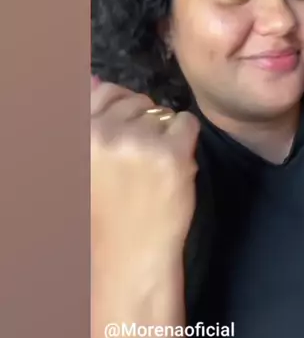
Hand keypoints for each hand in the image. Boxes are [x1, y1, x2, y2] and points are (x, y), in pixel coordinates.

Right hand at [90, 78, 199, 337]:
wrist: (131, 258)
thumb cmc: (109, 212)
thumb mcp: (90, 162)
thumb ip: (93, 120)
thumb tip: (95, 79)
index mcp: (82, 134)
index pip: (105, 92)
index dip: (122, 112)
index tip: (127, 136)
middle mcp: (105, 132)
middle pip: (136, 101)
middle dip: (144, 123)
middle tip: (142, 160)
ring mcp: (139, 142)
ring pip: (162, 112)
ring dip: (165, 133)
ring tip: (154, 168)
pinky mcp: (172, 154)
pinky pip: (187, 124)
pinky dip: (186, 141)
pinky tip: (174, 167)